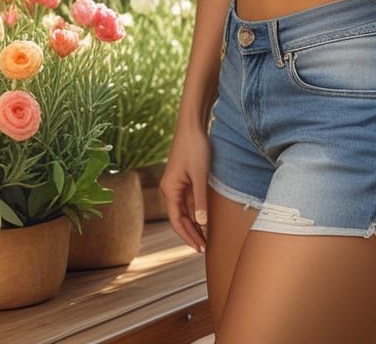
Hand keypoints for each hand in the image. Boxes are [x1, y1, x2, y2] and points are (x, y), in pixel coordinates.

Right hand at [161, 124, 210, 253]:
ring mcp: (177, 184)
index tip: (199, 249)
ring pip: (185, 211)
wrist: (192, 125)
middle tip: (204, 249)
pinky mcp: (185, 178)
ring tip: (206, 239)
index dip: (187, 236)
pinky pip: (189, 201)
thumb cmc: (194, 148)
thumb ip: (200, 201)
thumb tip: (201, 224)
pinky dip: (196, 212)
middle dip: (191, 234)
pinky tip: (205, 220)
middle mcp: (170, 188)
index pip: (176, 220)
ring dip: (194, 225)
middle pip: (179, 218)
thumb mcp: (200, 176)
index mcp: (169, 189)